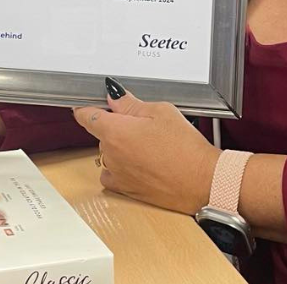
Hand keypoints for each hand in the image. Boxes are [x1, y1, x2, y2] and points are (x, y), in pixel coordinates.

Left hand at [74, 85, 219, 214]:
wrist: (200, 180)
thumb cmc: (184, 147)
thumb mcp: (161, 111)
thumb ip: (131, 104)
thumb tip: (114, 97)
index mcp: (116, 132)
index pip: (87, 116)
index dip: (85, 107)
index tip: (86, 104)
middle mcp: (111, 154)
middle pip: (101, 133)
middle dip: (116, 125)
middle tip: (142, 123)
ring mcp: (117, 174)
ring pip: (109, 153)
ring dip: (120, 146)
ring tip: (148, 144)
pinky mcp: (126, 190)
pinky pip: (112, 174)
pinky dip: (120, 166)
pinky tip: (139, 161)